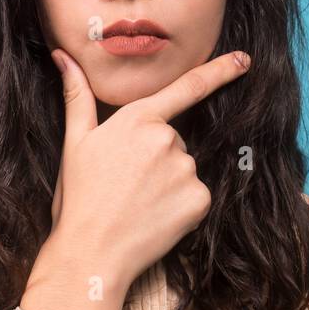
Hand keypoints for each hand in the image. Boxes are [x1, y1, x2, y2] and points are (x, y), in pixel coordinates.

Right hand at [44, 47, 250, 289]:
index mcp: (139, 119)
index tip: (245, 59)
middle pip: (175, 140)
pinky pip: (196, 194)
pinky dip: (180, 204)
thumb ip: (78, 96)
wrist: (90, 254)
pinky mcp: (200, 199)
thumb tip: (62, 55)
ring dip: (169, 181)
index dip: (221, 70)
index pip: (188, 86)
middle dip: (158, 156)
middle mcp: (168, 139)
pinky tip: (155, 216)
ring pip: (185, 168)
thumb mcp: (75, 143)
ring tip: (138, 202)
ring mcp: (187, 169)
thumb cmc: (79, 198)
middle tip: (128, 183)